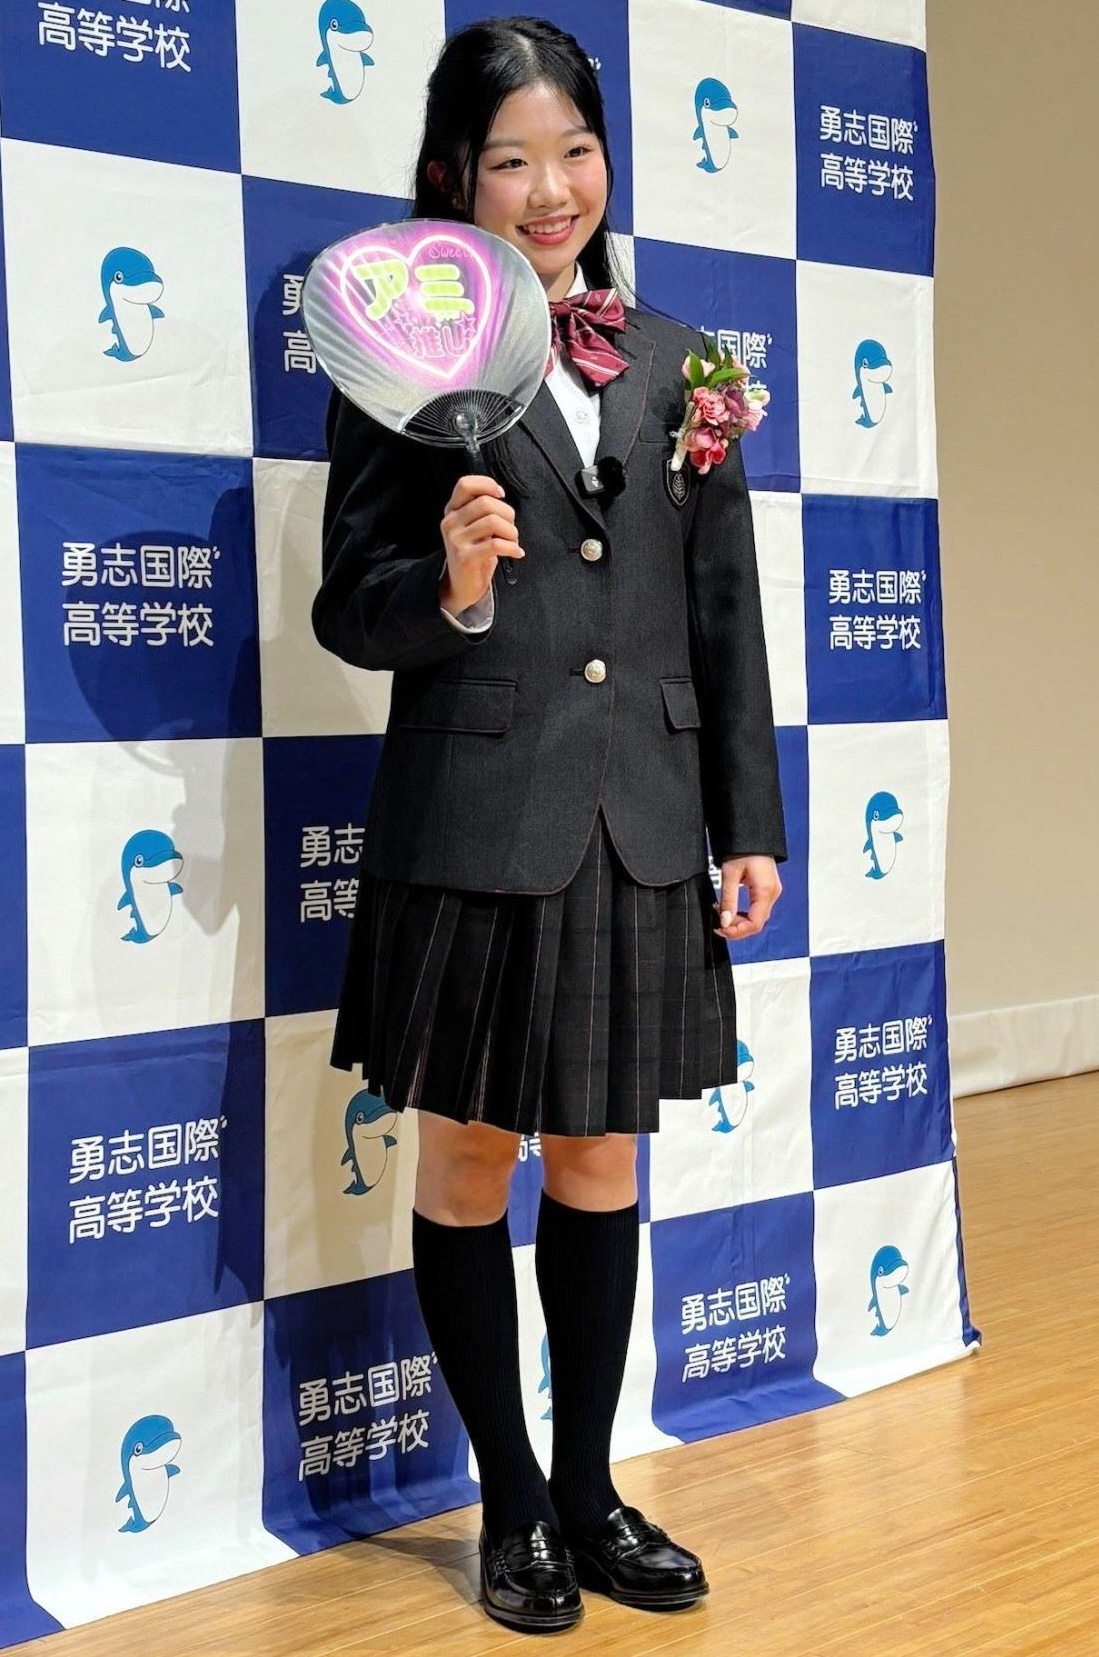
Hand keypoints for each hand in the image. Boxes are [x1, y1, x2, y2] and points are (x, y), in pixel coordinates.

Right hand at [439, 475, 523, 614]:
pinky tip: (516, 552)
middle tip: (511, 528)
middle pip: (485, 503)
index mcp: (452, 510)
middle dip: (507, 513)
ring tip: (513, 541)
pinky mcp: (465, 557)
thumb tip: (499, 495)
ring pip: (493, 522)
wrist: (461, 585)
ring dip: (512, 532)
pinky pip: (496, 544)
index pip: (464, 484)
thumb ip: (481, 510)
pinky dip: (512, 548)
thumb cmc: (474, 552)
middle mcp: (450, 522)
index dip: (486, 484)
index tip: (501, 495)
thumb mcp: (473, 527)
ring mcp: (456, 540)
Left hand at [713, 856, 781, 941]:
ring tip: (722, 915)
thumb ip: (728, 900)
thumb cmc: (743, 848)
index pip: (755, 923)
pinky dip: (744, 913)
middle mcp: (773, 893)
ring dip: (740, 921)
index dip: (737, 931)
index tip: (721, 930)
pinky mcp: (768, 889)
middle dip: (737, 928)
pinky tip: (732, 909)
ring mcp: (772, 892)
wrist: (751, 834)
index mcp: (765, 890)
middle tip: (718, 925)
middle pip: (757, 923)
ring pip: (757, 917)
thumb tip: (724, 921)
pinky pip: (757, 908)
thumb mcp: (730, 874)